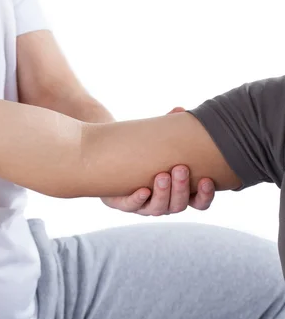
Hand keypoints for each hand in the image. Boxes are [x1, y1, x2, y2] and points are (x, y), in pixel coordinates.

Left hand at [101, 107, 215, 215]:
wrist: (112, 160)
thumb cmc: (144, 153)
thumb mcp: (159, 142)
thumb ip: (170, 129)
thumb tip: (180, 110)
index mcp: (179, 193)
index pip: (199, 202)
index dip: (205, 195)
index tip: (206, 179)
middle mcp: (165, 203)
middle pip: (178, 205)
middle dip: (181, 187)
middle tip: (180, 168)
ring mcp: (145, 206)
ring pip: (158, 208)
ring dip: (163, 193)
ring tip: (162, 175)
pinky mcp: (124, 204)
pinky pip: (132, 206)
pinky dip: (138, 199)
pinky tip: (143, 190)